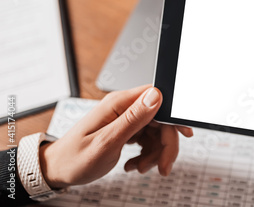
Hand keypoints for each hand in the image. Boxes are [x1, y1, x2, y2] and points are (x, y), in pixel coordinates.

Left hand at [39, 85, 192, 188]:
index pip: (158, 99)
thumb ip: (133, 118)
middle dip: (165, 145)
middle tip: (162, 167)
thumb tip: (156, 95)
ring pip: (156, 133)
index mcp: (119, 103)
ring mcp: (125, 119)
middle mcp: (124, 108)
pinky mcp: (126, 129)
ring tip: (139, 167)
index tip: (183, 135)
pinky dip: (146, 155)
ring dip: (154, 153)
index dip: (173, 117)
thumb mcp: (107, 141)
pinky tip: (133, 164)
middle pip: (161, 120)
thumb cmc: (75, 158)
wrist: (58, 170)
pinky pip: (148, 140)